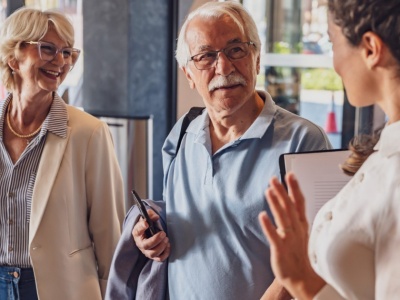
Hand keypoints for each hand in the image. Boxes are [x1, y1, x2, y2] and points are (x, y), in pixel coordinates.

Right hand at [132, 209, 169, 261]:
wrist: (149, 233)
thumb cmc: (148, 225)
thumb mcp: (148, 218)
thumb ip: (151, 215)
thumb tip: (156, 217)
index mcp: (137, 233)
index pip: (137, 231)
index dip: (141, 227)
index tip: (147, 224)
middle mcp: (140, 244)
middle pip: (146, 246)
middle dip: (156, 240)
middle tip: (163, 233)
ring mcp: (147, 251)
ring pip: (152, 254)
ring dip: (161, 247)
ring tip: (166, 239)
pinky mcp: (154, 256)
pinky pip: (159, 258)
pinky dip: (165, 253)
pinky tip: (168, 245)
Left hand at [258, 173, 324, 298]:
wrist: (302, 279)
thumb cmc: (299, 254)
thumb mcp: (299, 231)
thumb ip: (294, 215)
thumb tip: (288, 198)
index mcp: (301, 224)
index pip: (298, 203)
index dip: (294, 188)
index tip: (290, 175)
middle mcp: (296, 229)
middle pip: (289, 207)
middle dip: (282, 191)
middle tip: (275, 178)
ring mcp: (289, 239)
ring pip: (282, 218)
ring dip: (275, 203)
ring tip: (269, 190)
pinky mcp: (281, 249)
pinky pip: (274, 236)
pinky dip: (269, 226)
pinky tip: (262, 215)